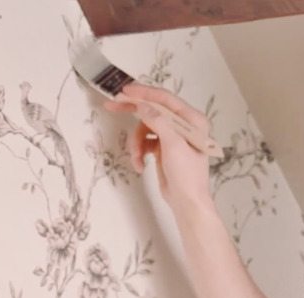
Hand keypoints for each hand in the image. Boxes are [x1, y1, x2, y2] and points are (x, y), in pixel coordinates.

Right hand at [103, 83, 211, 206]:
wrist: (187, 202)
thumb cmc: (187, 175)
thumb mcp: (173, 145)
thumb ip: (158, 122)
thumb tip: (143, 105)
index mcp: (192, 120)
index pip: (165, 99)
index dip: (144, 93)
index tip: (124, 91)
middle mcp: (183, 125)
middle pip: (153, 110)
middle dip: (133, 112)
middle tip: (111, 106)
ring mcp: (172, 136)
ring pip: (145, 129)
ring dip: (137, 143)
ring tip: (137, 158)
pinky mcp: (163, 148)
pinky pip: (145, 142)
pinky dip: (140, 152)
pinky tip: (140, 165)